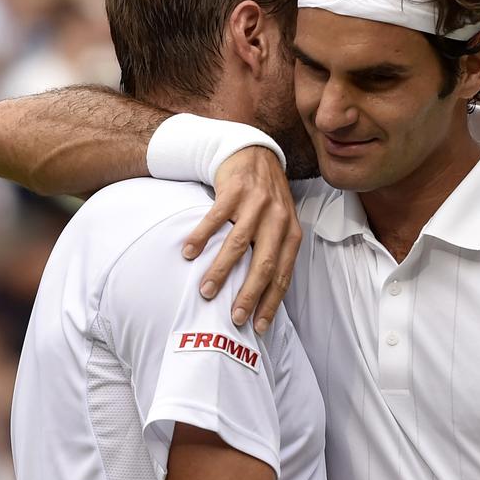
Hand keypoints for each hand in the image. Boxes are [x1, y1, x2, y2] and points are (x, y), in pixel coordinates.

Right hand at [182, 147, 299, 334]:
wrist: (253, 153)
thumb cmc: (265, 198)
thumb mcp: (281, 223)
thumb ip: (276, 252)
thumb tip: (265, 295)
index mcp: (291, 233)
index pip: (283, 275)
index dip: (271, 302)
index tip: (258, 326)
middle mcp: (277, 219)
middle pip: (264, 264)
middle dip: (249, 294)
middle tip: (234, 317)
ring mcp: (256, 204)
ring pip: (238, 245)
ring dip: (221, 271)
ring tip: (206, 291)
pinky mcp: (235, 190)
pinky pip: (215, 218)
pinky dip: (201, 237)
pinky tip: (188, 253)